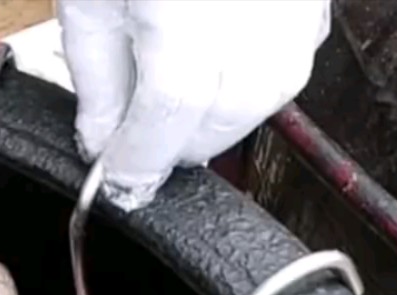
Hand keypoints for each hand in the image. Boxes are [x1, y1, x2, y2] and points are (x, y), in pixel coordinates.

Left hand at [57, 0, 329, 209]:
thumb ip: (98, 80)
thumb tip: (106, 145)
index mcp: (186, 10)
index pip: (171, 112)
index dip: (142, 156)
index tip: (119, 175)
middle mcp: (256, 5)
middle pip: (231, 112)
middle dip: (181, 141)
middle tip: (143, 138)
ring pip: (273, 90)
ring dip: (222, 111)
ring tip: (180, 92)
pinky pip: (297, 50)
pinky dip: (257, 69)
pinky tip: (220, 56)